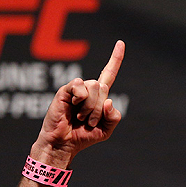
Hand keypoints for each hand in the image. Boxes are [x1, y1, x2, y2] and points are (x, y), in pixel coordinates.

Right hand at [34, 41, 124, 161]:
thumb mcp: (106, 130)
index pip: (109, 74)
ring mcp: (77, 88)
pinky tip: (73, 107)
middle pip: (104, 87)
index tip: (121, 43)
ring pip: (95, 87)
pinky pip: (80, 86)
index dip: (115, 59)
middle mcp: (88, 89)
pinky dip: (81, 99)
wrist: (64, 143)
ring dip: (91, 107)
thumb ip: (114, 117)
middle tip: (89, 121)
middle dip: (100, 109)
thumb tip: (109, 100)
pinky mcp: (66, 90)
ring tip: (80, 117)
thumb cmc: (83, 136)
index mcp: (98, 96)